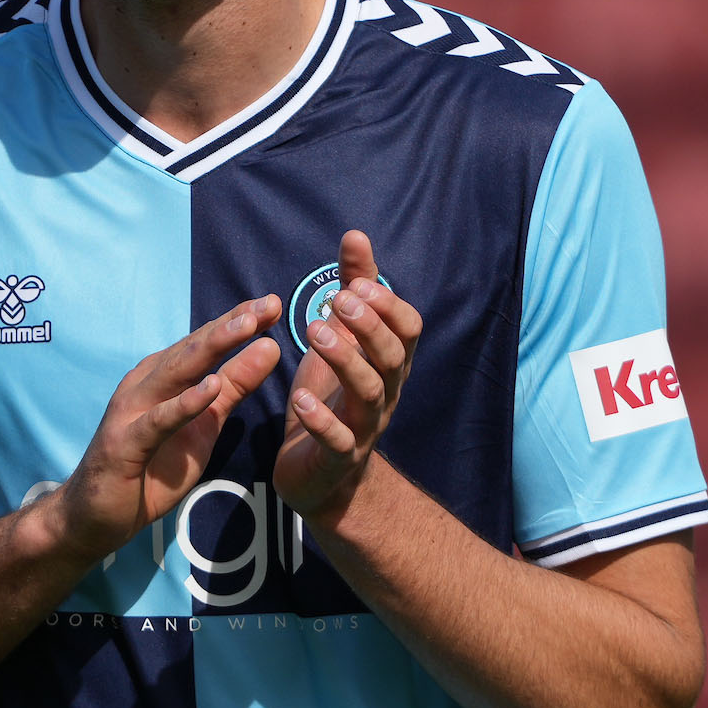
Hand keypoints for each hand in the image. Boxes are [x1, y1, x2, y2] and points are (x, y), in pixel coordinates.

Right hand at [40, 296, 281, 561]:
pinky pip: (158, 421)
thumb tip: (269, 347)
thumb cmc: (151, 466)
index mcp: (164, 377)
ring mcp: (132, 411)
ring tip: (246, 328)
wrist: (96, 515)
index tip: (274, 303)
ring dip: (211, 348)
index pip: (205, 341)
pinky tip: (210, 389)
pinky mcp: (125, 443)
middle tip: (267, 304)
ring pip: (176, 373)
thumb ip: (233, 387)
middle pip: (194, 349)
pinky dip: (184, 403)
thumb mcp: (205, 425)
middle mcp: (146, 384)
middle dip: (231, 325)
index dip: (239, 321)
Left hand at [274, 230, 420, 520]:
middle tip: (337, 301)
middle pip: (392, 357)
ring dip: (345, 360)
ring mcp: (365, 427)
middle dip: (369, 326)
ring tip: (314, 334)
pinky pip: (339, 440)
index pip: (408, 329)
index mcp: (388, 362)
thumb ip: (352, 289)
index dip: (388, 305)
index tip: (356, 284)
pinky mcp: (339, 457)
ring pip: (369, 393)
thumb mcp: (341, 336)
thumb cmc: (332, 394)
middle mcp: (385, 392)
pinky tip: (299, 397)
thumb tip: (356, 235)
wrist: (319, 473)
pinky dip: (321, 419)